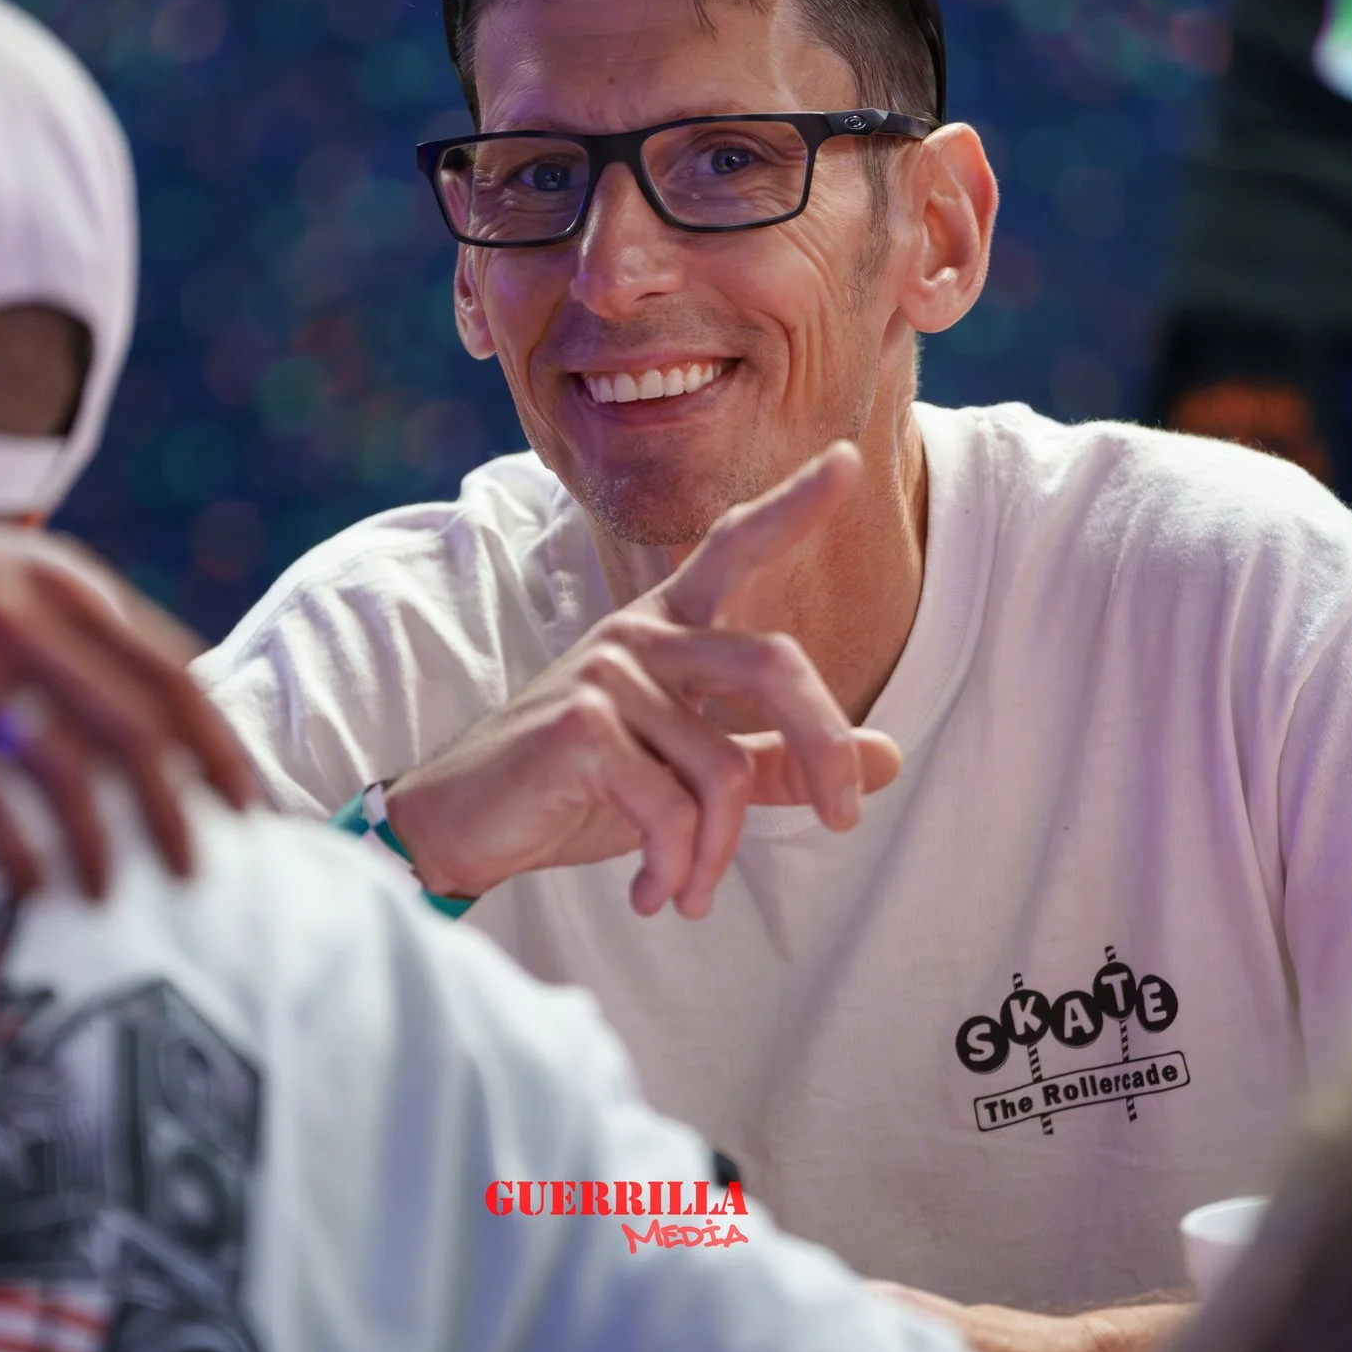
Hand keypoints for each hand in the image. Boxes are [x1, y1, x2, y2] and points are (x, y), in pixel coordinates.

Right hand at [0, 501, 259, 895]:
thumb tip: (166, 697)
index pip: (171, 673)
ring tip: (113, 891)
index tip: (244, 801)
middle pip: (137, 730)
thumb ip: (75, 623)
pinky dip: (21, 855)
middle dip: (181, 809)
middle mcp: (18, 618)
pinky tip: (36, 887)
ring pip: (68, 772)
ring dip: (103, 844)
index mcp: (56, 580)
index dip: (217, 746)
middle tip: (201, 868)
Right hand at [383, 442, 902, 917]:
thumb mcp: (686, 777)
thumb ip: (777, 762)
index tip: (849, 459)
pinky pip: (673, 809)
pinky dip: (676, 866)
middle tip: (844, 819)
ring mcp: (607, 672)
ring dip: (718, 854)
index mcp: (666, 630)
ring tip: (690, 892)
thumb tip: (890, 759)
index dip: (792, 505)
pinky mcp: (581, 724)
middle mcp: (639, 634)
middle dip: (826, 746)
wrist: (461, 825)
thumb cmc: (574, 792)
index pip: (734, 548)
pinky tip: (650, 893)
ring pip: (724, 769)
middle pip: (775, 662)